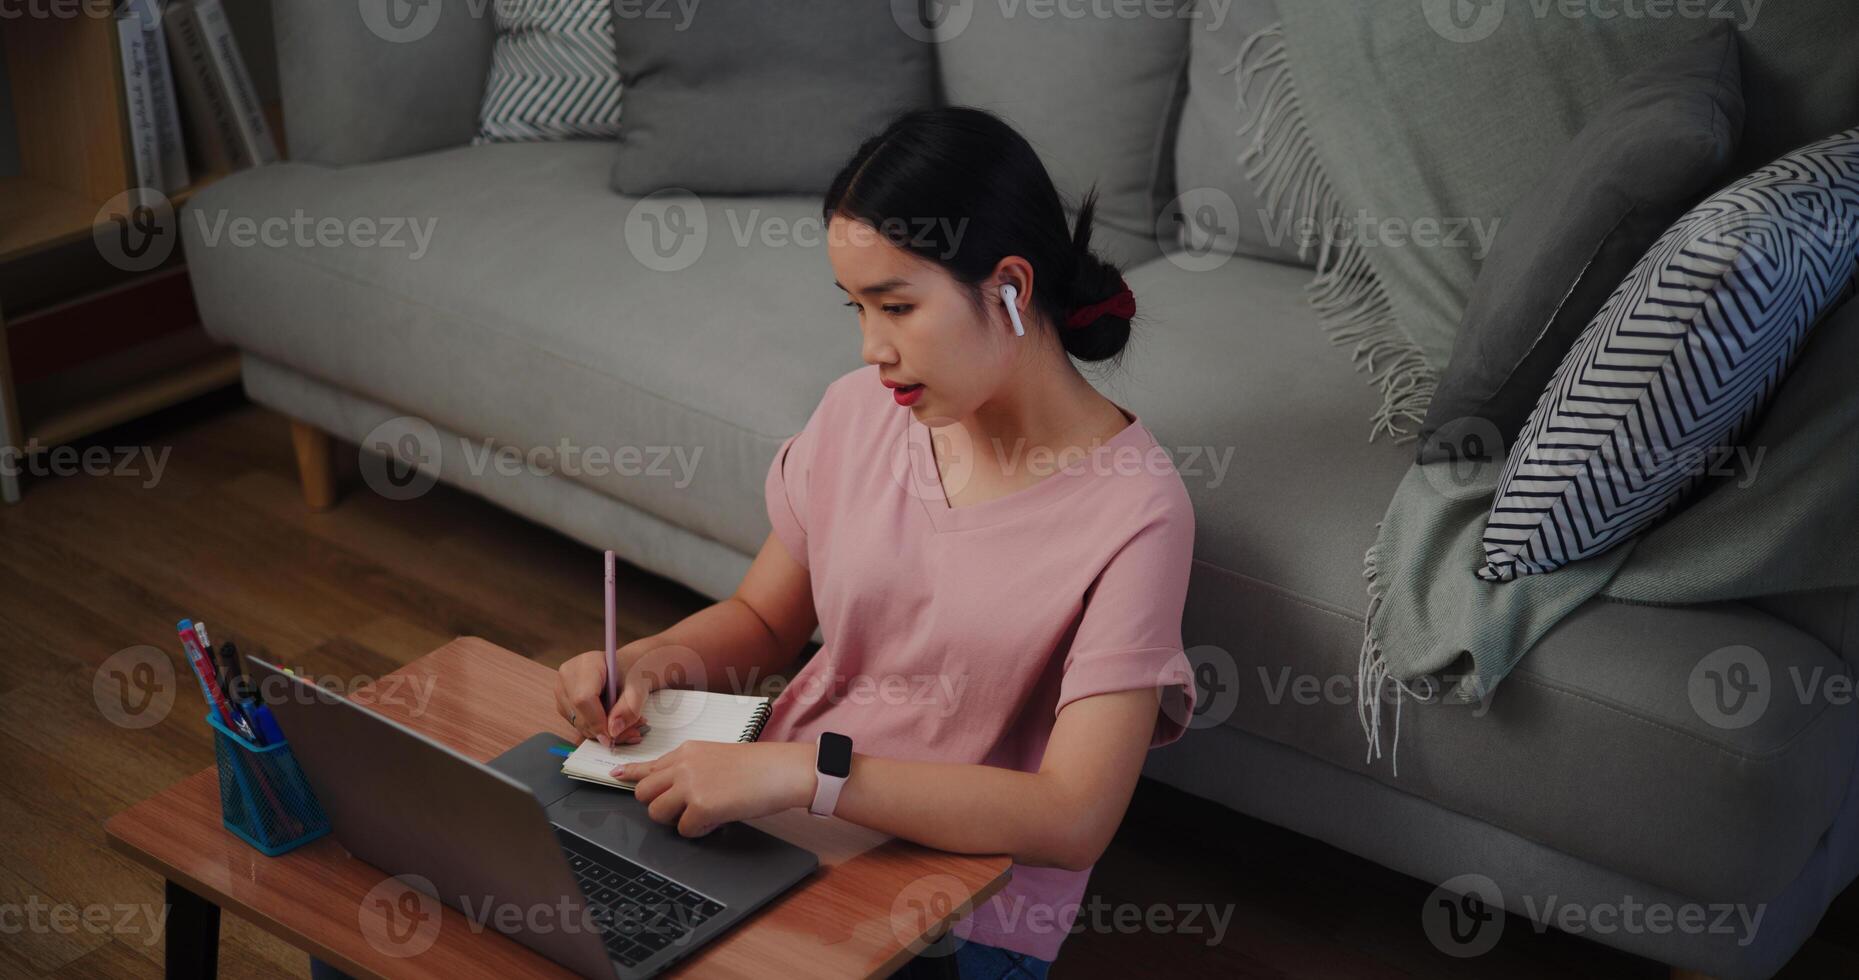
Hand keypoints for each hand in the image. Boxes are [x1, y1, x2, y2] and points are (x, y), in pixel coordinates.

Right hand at [553, 648, 650, 747]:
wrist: (629, 665)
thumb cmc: (633, 670)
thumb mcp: (639, 686)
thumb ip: (629, 708)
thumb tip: (613, 731)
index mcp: (585, 664)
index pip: (583, 698)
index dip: (597, 721)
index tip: (614, 735)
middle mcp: (568, 676)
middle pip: (578, 714)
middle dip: (604, 730)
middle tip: (630, 733)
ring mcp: (563, 691)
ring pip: (578, 723)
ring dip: (602, 732)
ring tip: (627, 725)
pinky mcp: (564, 704)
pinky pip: (578, 724)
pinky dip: (596, 729)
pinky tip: (612, 722)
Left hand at [618, 741, 815, 836]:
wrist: (781, 770)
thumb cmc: (758, 767)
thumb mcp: (717, 757)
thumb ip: (691, 768)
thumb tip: (673, 787)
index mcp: (688, 751)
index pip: (649, 765)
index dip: (631, 773)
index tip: (616, 774)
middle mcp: (683, 765)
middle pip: (645, 793)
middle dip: (660, 806)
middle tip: (683, 810)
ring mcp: (690, 784)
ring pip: (658, 813)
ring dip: (677, 821)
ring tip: (704, 815)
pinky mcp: (701, 805)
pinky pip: (684, 829)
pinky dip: (699, 831)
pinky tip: (718, 821)